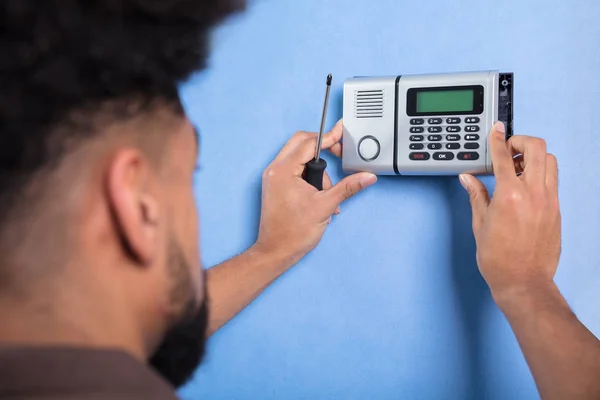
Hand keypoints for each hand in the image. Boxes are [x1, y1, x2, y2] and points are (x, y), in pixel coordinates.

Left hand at [254, 119, 376, 263]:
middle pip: (300, 143)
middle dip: (322, 148)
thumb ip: (348, 187)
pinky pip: (294, 170)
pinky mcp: (275, 186)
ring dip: (317, 169)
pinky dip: (309, 177)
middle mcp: (274, 170)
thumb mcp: (325, 206)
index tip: (341, 133)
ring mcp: (273, 177)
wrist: (276, 252)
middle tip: (338, 154)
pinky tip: (319, 195)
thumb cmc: (293, 233)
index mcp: (283, 170)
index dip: (328, 138)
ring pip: (298, 157)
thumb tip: (367, 177)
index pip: (309, 143)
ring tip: (326, 192)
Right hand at [459, 121, 560, 304]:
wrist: (523, 281)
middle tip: (508, 149)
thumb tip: (469, 179)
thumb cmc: (500, 259)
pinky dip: (541, 173)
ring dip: (534, 156)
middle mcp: (534, 193)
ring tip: (518, 167)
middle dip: (521, 141)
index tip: (496, 130)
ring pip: (550, 161)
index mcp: (510, 195)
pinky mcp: (557, 210)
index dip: (498, 139)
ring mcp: (549, 201)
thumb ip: (477, 195)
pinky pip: (553, 180)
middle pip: (536, 148)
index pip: (504, 156)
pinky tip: (527, 185)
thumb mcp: (480, 224)